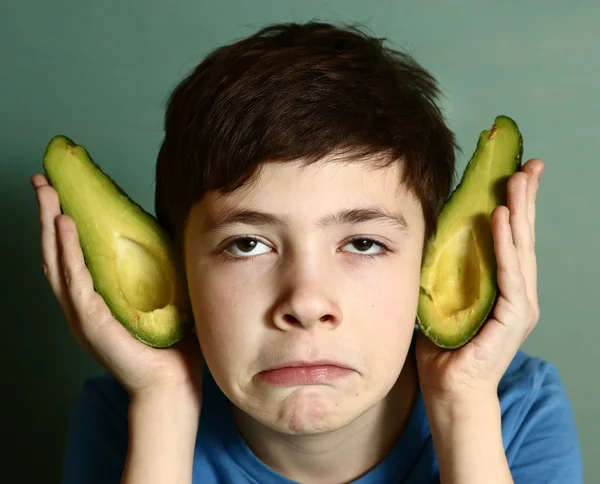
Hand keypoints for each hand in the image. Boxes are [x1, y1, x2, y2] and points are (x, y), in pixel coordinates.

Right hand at [31, 173, 202, 402]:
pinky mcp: (92, 323)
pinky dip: (67, 251)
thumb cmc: (170, 344)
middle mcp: (82, 305)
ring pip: (57, 261)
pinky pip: (75, 281)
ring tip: (47, 192)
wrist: (172, 384)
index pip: (72, 254)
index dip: (62, 223)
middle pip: (55, 252)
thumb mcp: (162, 295)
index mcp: (96, 299)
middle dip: (47, 214)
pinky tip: (64, 224)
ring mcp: (83, 315)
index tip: (61, 191)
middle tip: (42, 181)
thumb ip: (156, 268)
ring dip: (50, 224)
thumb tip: (165, 232)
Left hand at [415, 158, 543, 400]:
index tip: (512, 173)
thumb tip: (428, 238)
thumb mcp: (440, 298)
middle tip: (527, 164)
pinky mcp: (510, 319)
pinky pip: (508, 275)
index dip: (513, 205)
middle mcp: (515, 293)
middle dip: (524, 198)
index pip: (509, 239)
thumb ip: (442, 272)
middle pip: (522, 237)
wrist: (449, 391)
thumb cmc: (443, 349)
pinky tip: (502, 218)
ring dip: (519, 211)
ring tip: (516, 179)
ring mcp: (517, 306)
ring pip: (520, 249)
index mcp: (499, 288)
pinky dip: (506, 246)